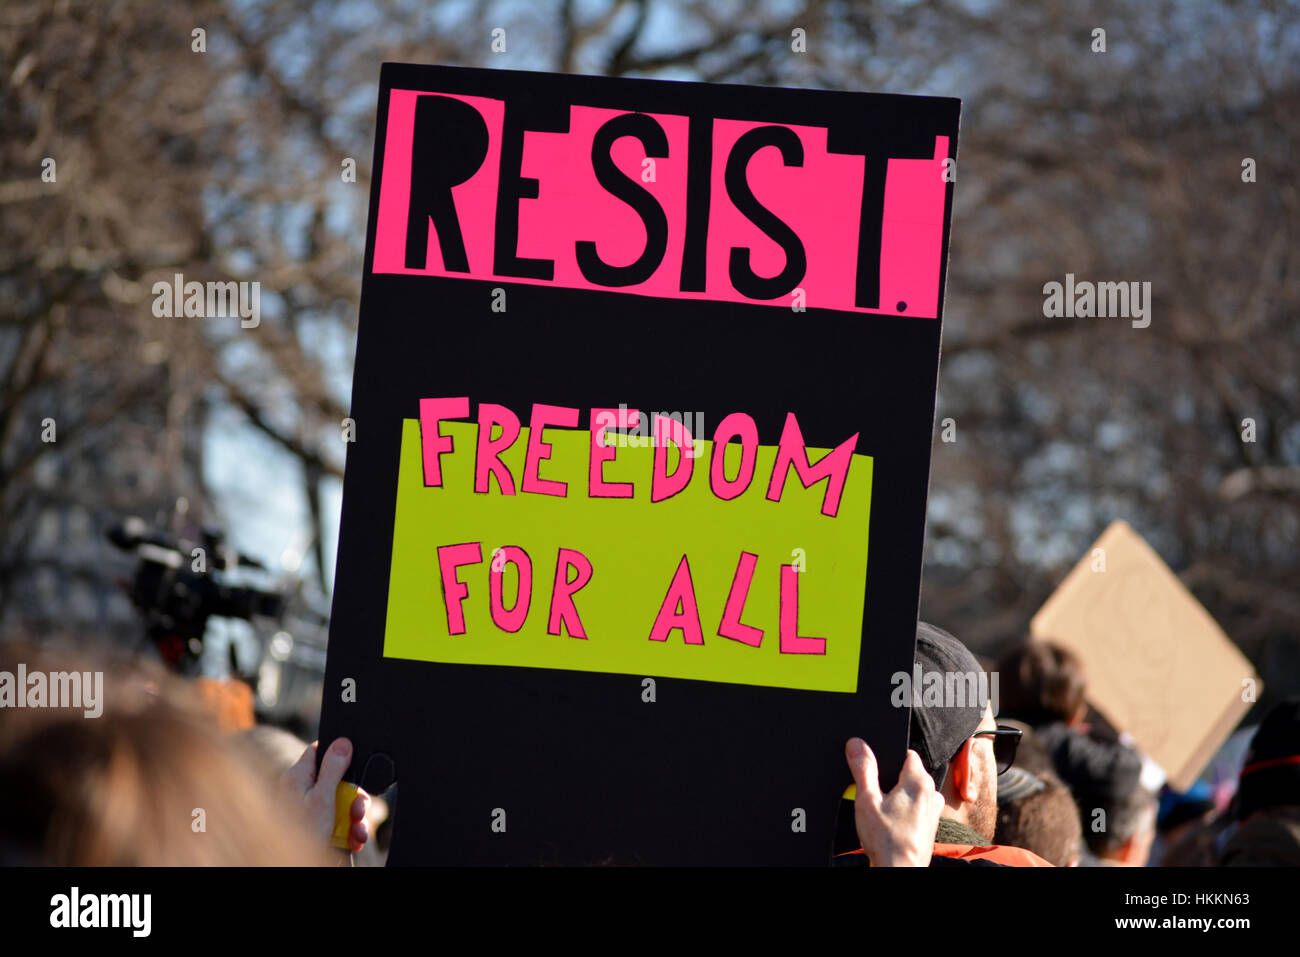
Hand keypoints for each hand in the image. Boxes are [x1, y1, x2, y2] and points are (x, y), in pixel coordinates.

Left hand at [282, 738, 370, 853]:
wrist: (294, 866)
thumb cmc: (301, 833)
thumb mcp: (322, 798)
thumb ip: (332, 769)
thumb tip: (342, 742)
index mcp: (298, 777)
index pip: (318, 751)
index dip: (337, 752)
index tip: (353, 761)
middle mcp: (304, 791)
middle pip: (338, 780)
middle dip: (354, 796)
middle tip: (357, 810)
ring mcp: (312, 810)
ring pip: (342, 803)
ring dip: (356, 817)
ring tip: (357, 832)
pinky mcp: (319, 826)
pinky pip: (340, 821)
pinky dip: (350, 830)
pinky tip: (354, 839)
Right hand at [845, 738, 943, 866]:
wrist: (900, 870)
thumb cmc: (887, 840)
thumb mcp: (867, 800)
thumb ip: (863, 769)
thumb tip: (857, 744)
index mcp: (919, 781)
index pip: (906, 753)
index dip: (888, 758)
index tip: (875, 770)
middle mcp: (931, 792)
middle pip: (908, 772)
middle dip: (890, 779)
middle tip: (875, 797)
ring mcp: (933, 809)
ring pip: (911, 791)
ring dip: (897, 796)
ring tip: (883, 813)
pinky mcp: (930, 823)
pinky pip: (915, 806)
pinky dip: (904, 810)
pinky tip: (891, 823)